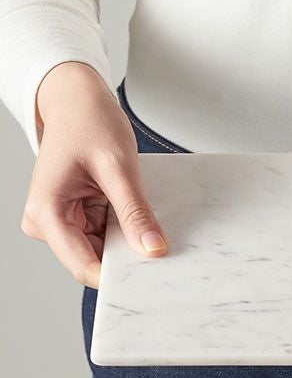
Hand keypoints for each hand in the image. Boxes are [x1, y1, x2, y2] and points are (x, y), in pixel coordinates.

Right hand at [20, 62, 168, 289]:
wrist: (78, 102)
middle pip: (92, 260)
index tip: (151, 274)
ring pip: (102, 249)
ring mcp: (60, 221)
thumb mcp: (118, 167)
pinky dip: (123, 228)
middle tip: (159, 244)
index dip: (118, 275)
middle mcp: (46, 222)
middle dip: (125, 256)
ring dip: (126, 239)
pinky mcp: (74, 216)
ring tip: (145, 218)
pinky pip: (104, 234)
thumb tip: (152, 248)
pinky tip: (135, 213)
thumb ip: (134, 211)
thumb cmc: (90, 123)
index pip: (83, 265)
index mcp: (46, 212)